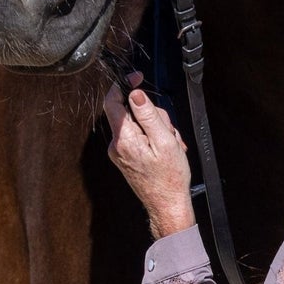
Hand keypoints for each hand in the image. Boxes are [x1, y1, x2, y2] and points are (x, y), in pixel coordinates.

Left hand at [104, 83, 195, 237]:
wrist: (168, 205)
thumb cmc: (170, 177)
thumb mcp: (164, 141)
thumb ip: (148, 115)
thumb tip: (135, 93)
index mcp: (124, 139)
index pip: (113, 102)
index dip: (124, 85)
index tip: (137, 78)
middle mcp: (117, 145)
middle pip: (131, 112)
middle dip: (153, 115)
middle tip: (169, 131)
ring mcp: (120, 153)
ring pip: (138, 125)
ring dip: (158, 129)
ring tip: (170, 145)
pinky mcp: (126, 158)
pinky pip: (139, 138)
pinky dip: (155, 139)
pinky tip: (166, 150)